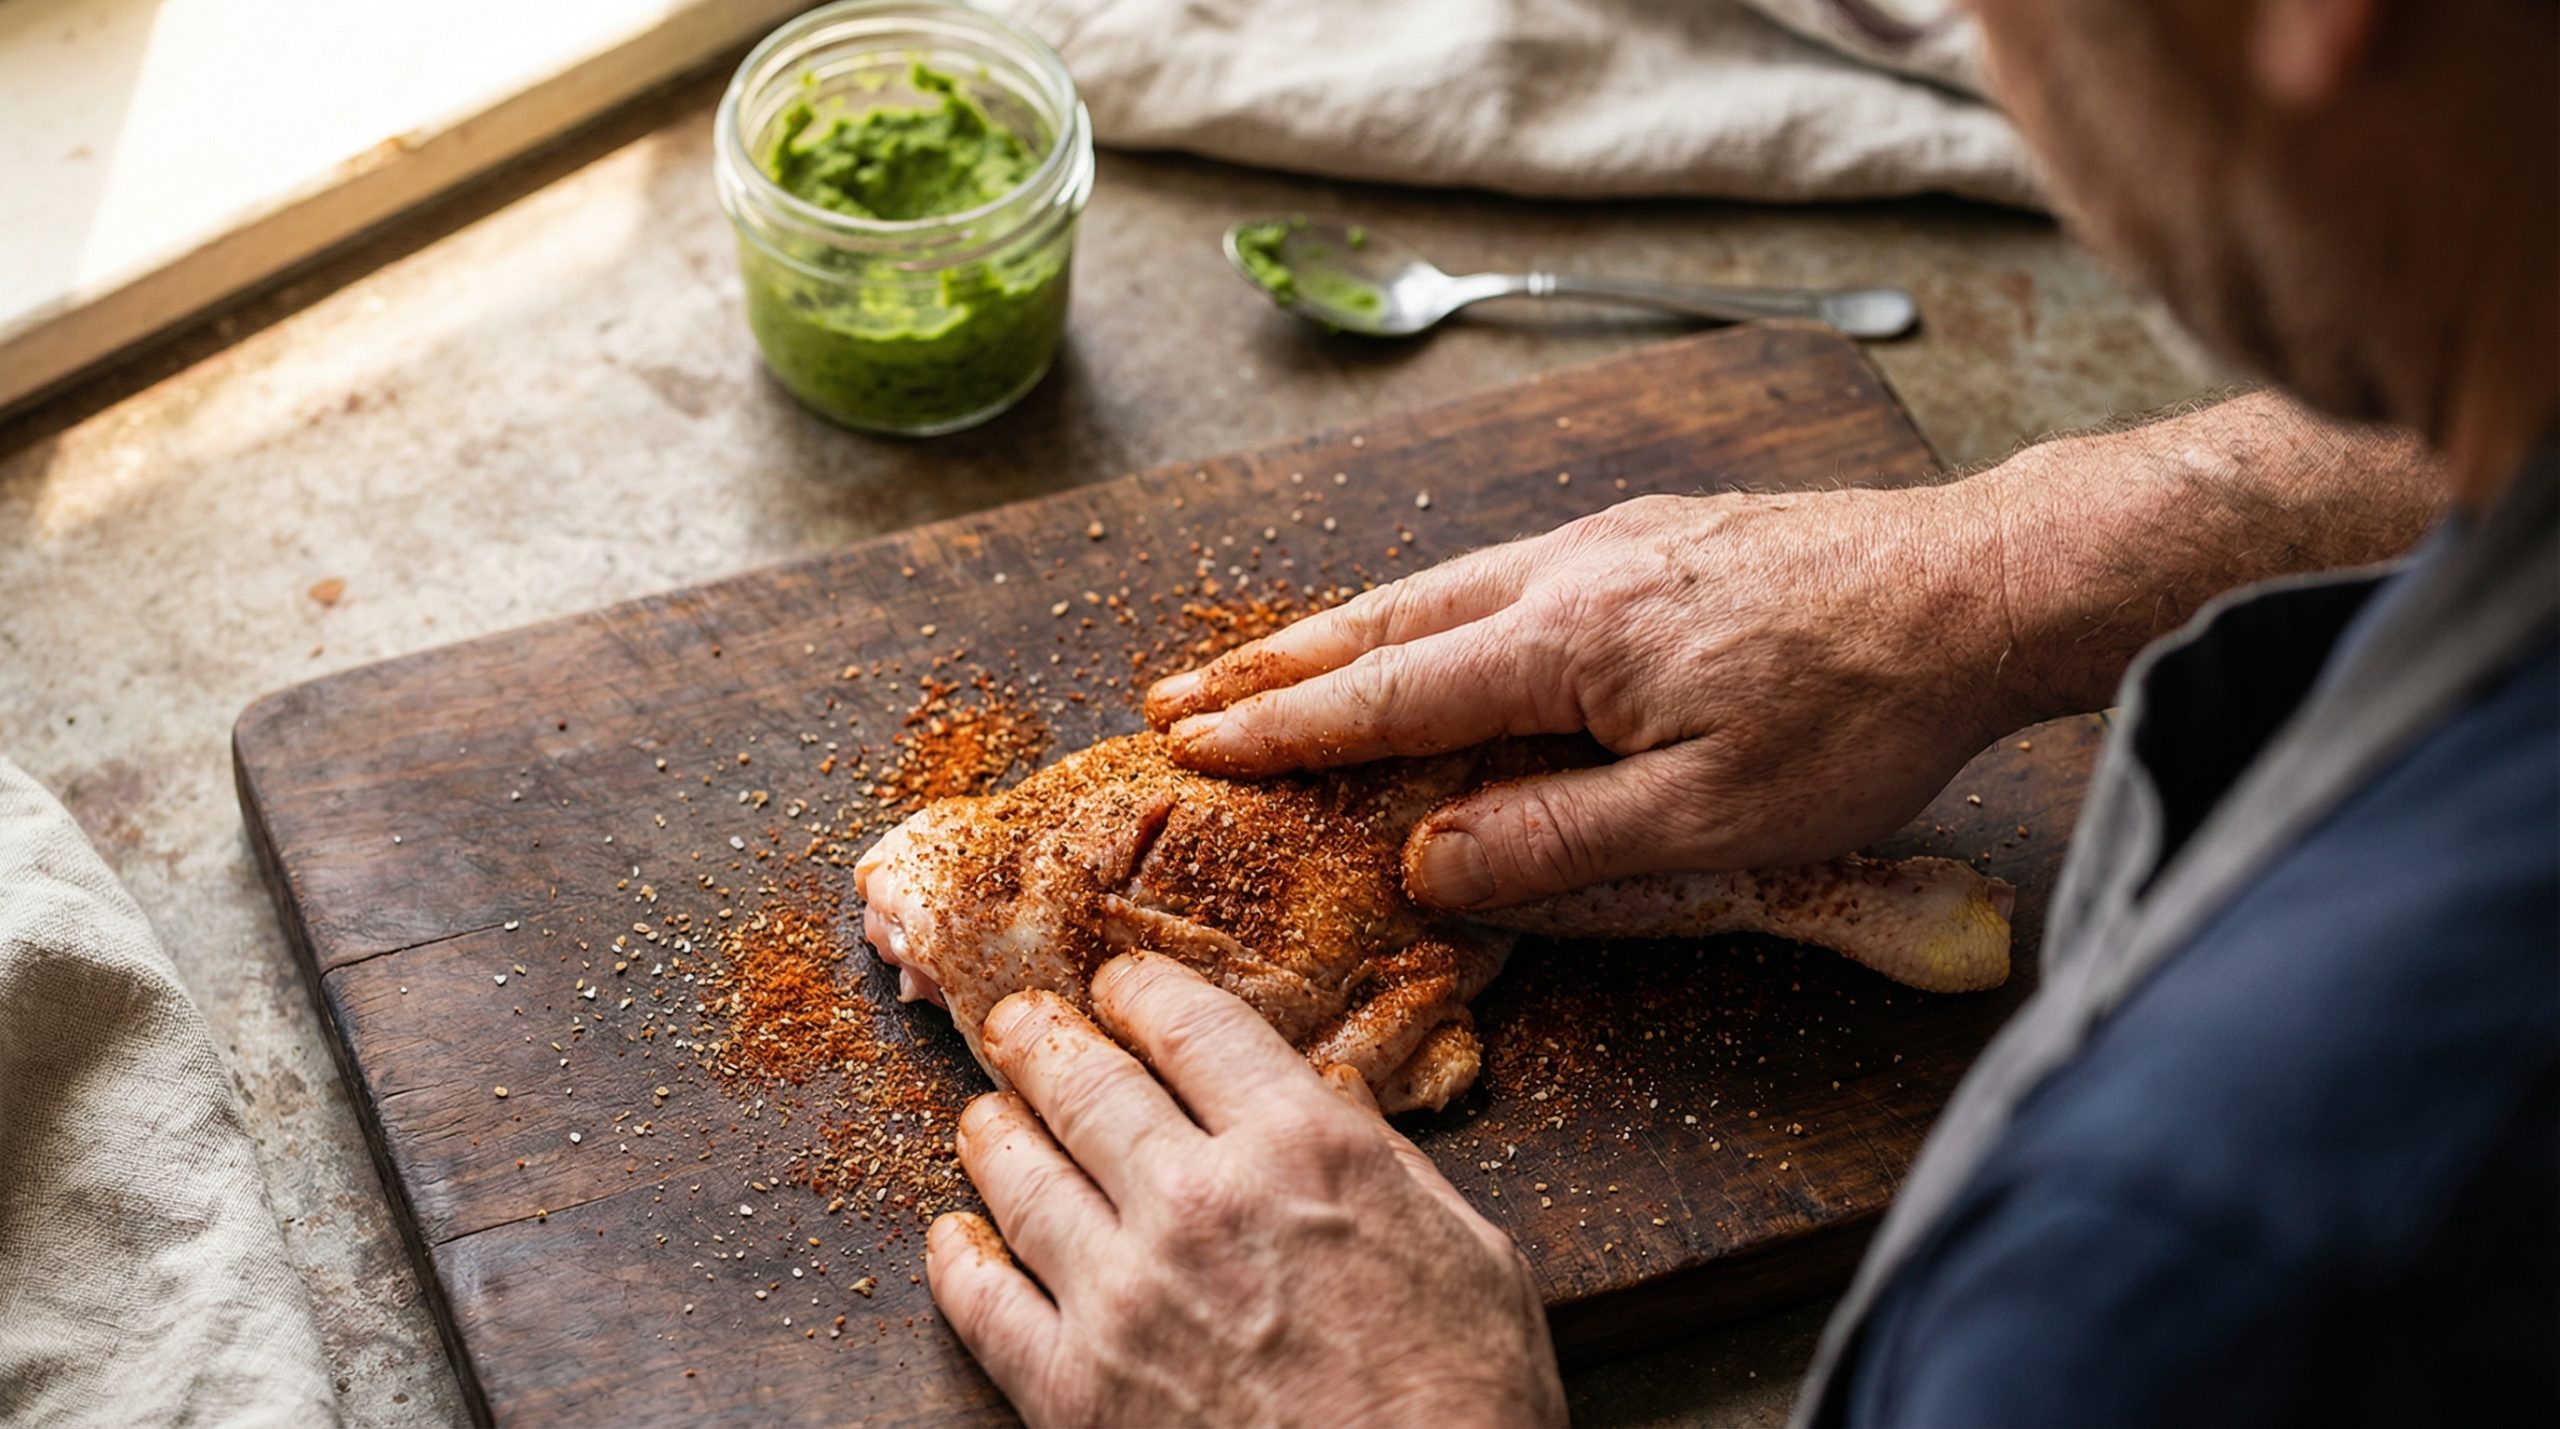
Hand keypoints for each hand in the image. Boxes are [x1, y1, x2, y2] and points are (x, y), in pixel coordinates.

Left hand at [926, 952, 1563, 1427]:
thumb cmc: (1467, 1401)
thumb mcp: (1468, 1250)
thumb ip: (1383, 1163)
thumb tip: (1334, 1100)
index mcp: (1305, 1149)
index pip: (1191, 1024)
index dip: (1142, 990)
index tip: (1122, 984)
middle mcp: (1200, 1202)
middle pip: (1087, 1083)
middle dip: (1044, 1039)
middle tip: (1021, 1023)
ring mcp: (1125, 1298)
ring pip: (1021, 1176)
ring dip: (995, 1131)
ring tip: (985, 1116)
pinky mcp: (1076, 1392)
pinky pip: (985, 1305)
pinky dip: (959, 1261)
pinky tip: (956, 1238)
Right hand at [1143, 488, 2019, 909]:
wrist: (1974, 590)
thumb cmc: (1859, 716)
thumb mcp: (1713, 820)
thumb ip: (1557, 842)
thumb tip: (1424, 862)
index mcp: (1570, 641)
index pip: (1390, 693)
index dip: (1285, 727)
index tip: (1190, 742)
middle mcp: (1569, 571)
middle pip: (1386, 622)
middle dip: (1271, 665)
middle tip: (1174, 694)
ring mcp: (1610, 542)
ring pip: (1437, 587)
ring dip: (1336, 632)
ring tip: (1259, 665)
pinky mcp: (1651, 537)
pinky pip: (1496, 573)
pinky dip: (1419, 609)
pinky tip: (1416, 629)